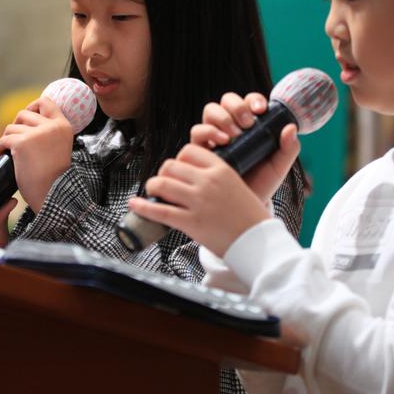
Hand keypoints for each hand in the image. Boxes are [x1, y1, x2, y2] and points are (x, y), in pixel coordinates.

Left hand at [0, 97, 73, 211]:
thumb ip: (48, 132)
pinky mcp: (22, 143)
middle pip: (24, 114)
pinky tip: (4, 156)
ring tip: (10, 152)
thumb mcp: (58, 147)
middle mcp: (52, 126)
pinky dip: (0, 147)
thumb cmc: (53, 177)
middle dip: (16, 126)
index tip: (26, 120)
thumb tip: (27, 117)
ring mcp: (37, 134)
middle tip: (15, 141)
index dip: (32, 107)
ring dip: (8, 139)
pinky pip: (4, 139)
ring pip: (11, 127)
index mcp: (63, 126)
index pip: (45, 102)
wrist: (51, 195)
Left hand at [128, 143, 272, 256]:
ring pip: (162, 184)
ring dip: (153, 187)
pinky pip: (159, 211)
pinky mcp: (191, 222)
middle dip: (163, 173)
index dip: (179, 159)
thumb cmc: (250, 217)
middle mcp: (207, 182)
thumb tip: (193, 176)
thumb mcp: (238, 185)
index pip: (189, 150)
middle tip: (164, 183)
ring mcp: (198, 202)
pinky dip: (143, 207)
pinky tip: (135, 204)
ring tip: (153, 193)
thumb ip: (217, 178)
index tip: (178, 168)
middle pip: (171, 165)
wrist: (258, 242)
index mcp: (221, 169)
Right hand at [190, 91, 300, 203]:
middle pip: (226, 101)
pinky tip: (221, 141)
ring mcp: (213, 136)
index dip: (253, 100)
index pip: (248, 102)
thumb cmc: (261, 183)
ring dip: (222, 118)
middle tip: (247, 123)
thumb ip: (288, 148)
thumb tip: (291, 128)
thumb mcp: (278, 166)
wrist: (243, 207)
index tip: (261, 110)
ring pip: (210, 111)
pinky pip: (197, 132)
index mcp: (249, 124)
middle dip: (236, 106)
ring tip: (234, 134)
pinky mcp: (200, 149)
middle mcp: (229, 126)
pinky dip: (208, 131)